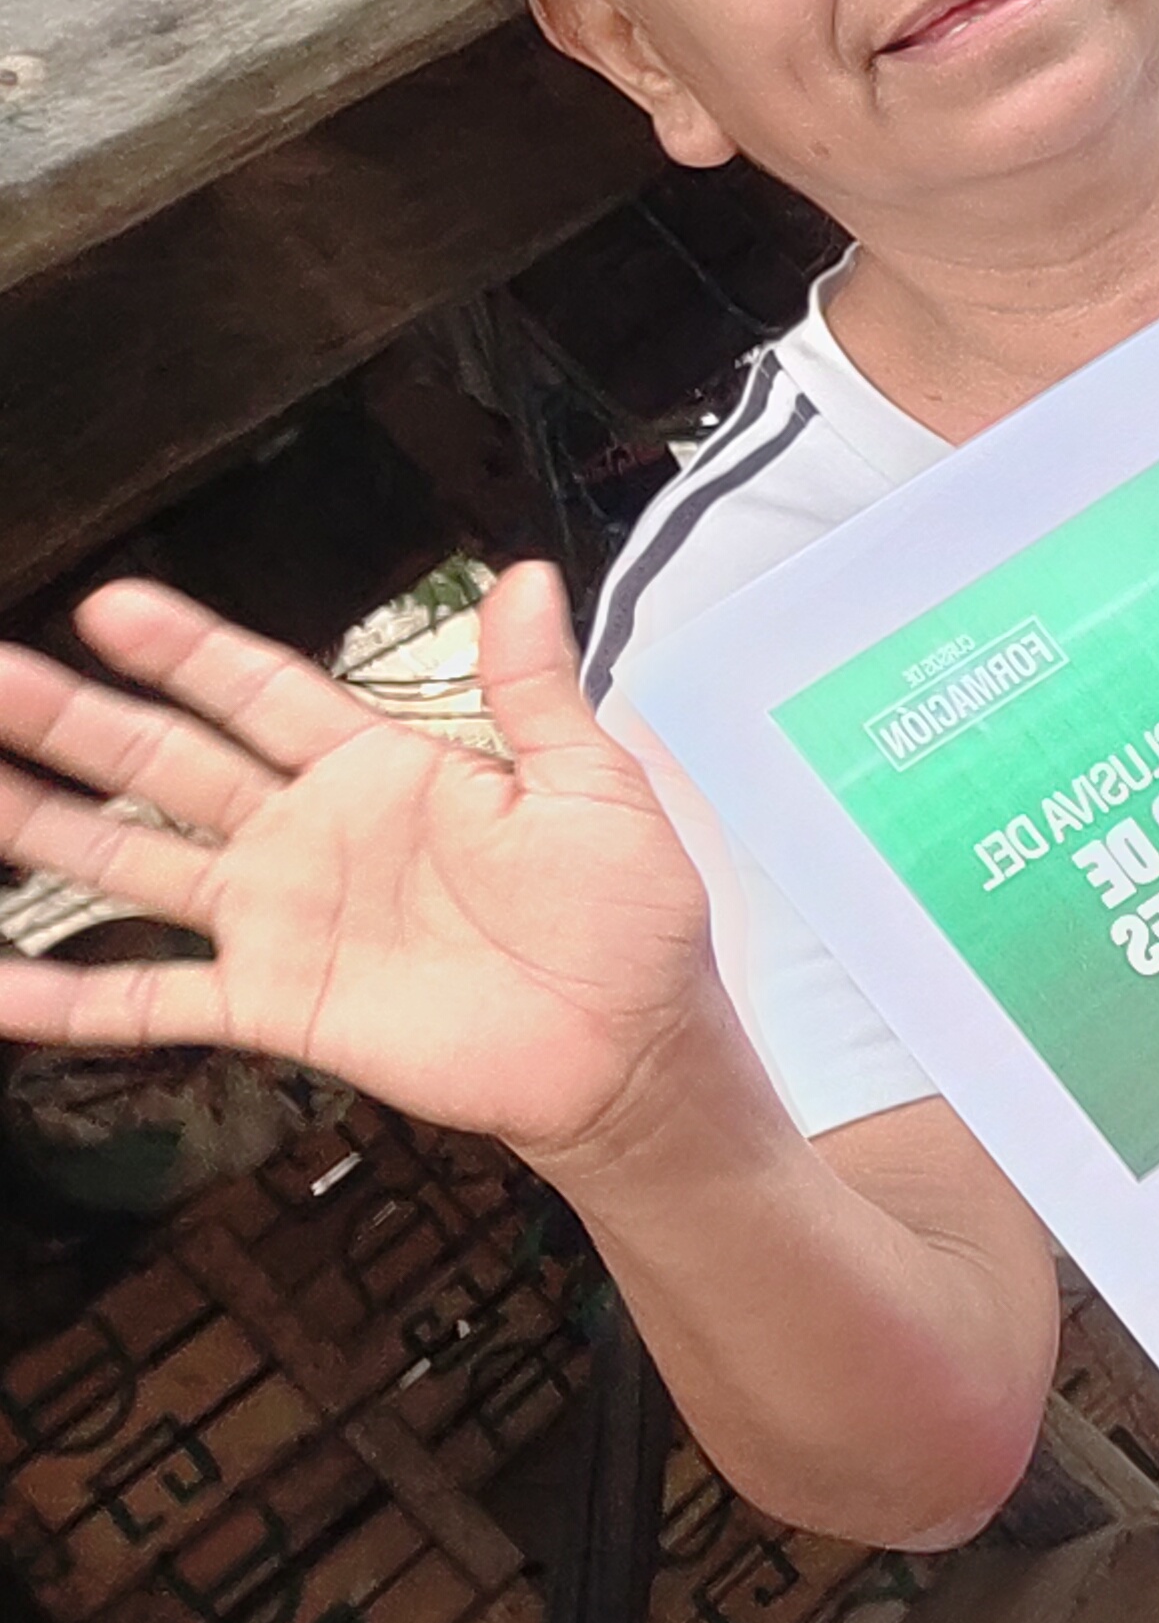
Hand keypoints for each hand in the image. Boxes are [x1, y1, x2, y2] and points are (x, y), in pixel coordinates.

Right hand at [0, 564, 720, 1173]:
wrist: (631, 1044)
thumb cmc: (625, 917)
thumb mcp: (591, 783)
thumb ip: (535, 687)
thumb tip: (524, 577)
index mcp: (384, 771)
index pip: (262, 691)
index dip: (188, 651)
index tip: (110, 607)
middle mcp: (313, 837)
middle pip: (168, 762)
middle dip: (74, 720)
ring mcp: (284, 921)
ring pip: (137, 861)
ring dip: (46, 828)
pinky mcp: (278, 1005)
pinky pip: (155, 1000)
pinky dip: (70, 999)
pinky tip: (2, 986)